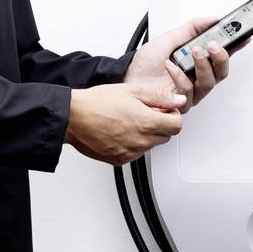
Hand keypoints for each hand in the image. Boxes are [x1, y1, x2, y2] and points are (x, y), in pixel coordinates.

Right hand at [66, 81, 185, 164]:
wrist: (73, 117)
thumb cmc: (98, 102)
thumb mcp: (133, 91)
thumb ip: (160, 97)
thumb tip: (178, 101)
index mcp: (147, 123)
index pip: (177, 126)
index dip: (173, 115)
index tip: (165, 110)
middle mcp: (141, 141)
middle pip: (166, 137)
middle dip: (161, 125)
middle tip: (145, 113)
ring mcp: (131, 153)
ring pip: (151, 145)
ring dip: (147, 135)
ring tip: (129, 121)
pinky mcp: (120, 160)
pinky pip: (136, 153)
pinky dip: (133, 144)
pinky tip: (121, 131)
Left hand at [136, 16, 230, 105]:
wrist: (127, 78)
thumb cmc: (145, 63)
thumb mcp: (169, 38)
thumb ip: (191, 29)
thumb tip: (211, 20)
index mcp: (197, 63)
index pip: (221, 55)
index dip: (235, 46)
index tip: (244, 36)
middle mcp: (197, 78)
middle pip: (221, 72)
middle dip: (221, 57)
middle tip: (214, 45)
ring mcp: (190, 92)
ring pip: (208, 83)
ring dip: (203, 66)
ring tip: (194, 52)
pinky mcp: (180, 103)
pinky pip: (187, 91)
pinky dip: (180, 76)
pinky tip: (171, 66)